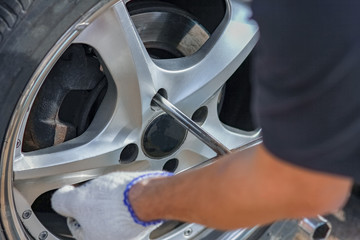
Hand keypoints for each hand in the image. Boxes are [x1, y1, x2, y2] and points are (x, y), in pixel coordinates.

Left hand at [51, 171, 172, 239]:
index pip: (77, 228)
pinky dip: (127, 200)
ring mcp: (132, 233)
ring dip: (111, 202)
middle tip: (95, 192)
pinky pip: (130, 210)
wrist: (146, 196)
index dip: (73, 210)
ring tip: (112, 189)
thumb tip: (58, 200)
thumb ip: (63, 201)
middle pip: (97, 221)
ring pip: (115, 216)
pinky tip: (126, 191)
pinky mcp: (144, 221)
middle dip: (94, 205)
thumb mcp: (77, 199)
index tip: (74, 199)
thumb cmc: (115, 203)